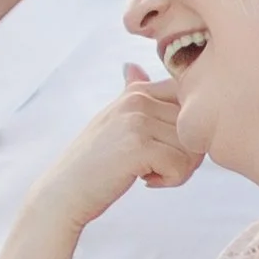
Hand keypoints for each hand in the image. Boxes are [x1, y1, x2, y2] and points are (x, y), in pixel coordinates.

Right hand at [38, 68, 201, 232]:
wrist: (63, 192)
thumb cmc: (92, 162)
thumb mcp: (111, 120)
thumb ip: (130, 94)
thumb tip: (132, 66)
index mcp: (137, 92)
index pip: (191, 103)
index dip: (187, 131)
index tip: (163, 146)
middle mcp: (138, 100)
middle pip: (196, 127)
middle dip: (186, 153)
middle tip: (158, 166)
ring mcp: (137, 121)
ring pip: (193, 148)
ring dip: (178, 169)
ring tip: (151, 172)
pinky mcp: (138, 147)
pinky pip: (181, 166)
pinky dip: (170, 181)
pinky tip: (146, 180)